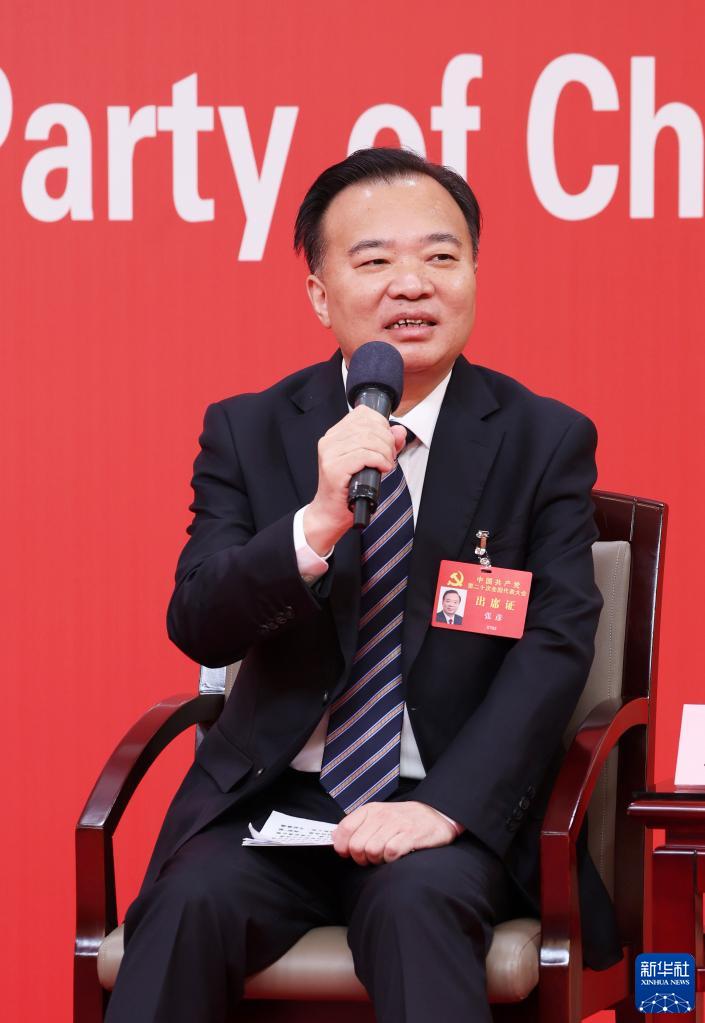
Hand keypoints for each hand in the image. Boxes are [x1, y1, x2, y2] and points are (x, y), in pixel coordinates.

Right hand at [303, 407, 406, 554]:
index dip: (382, 424)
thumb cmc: (349, 488)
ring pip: (368, 440)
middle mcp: (329, 440)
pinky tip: (382, 469)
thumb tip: (399, 431)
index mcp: (335, 434)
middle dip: (387, 441)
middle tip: (390, 457)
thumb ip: (386, 444)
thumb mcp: (371, 461)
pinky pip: (364, 455)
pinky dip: (379, 461)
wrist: (330, 512)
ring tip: (386, 464)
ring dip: (385, 452)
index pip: (363, 413)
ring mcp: (329, 454)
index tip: (387, 442)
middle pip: (368, 426)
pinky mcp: (334, 468)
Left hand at [332, 800, 456, 865]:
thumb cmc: (404, 819)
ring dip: (376, 860)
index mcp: (371, 810)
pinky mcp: (411, 835)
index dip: (342, 846)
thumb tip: (334, 837)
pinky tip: (396, 856)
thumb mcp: (378, 816)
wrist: (436, 815)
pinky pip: (390, 853)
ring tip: (384, 856)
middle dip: (361, 858)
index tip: (348, 854)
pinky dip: (390, 860)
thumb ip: (356, 825)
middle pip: (357, 845)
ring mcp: (397, 824)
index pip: (345, 829)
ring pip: (372, 851)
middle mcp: (382, 815)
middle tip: (371, 858)